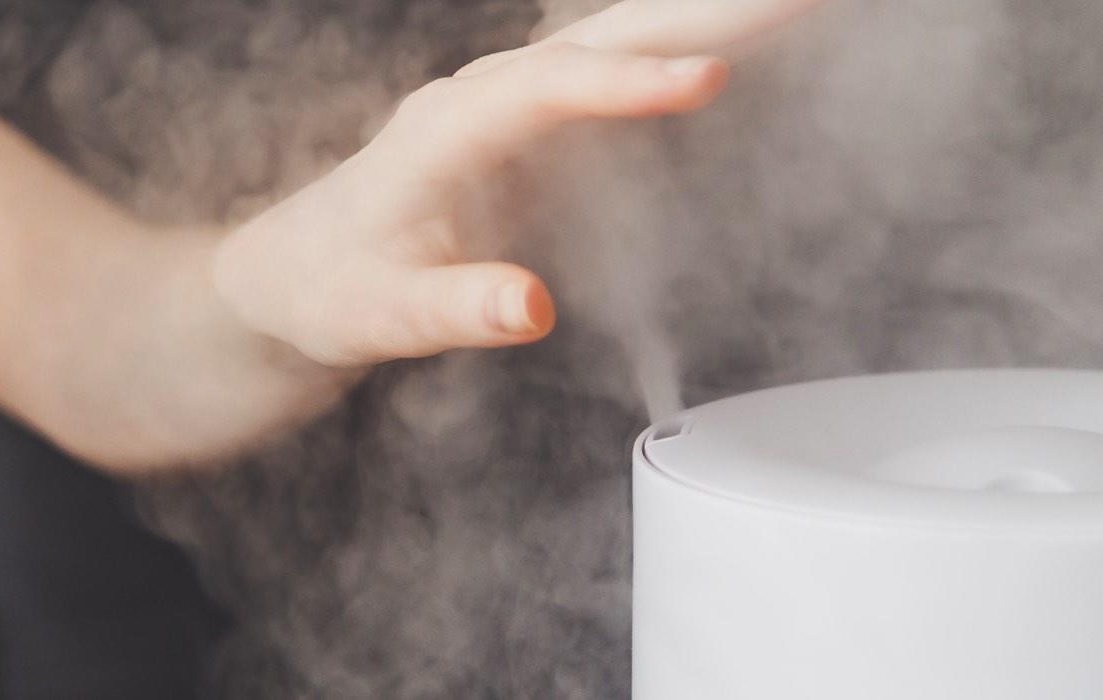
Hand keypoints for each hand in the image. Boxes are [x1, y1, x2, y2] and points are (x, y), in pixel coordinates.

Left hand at [213, 0, 822, 367]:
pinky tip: (744, 36)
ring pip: (619, 38)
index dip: (627, 83)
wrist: (296, 270)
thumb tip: (530, 308)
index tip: (707, 79)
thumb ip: (450, 310)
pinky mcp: (537, 123)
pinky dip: (687, 45)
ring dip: (707, 14)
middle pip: (600, 37)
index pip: (544, 90)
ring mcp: (513, 103)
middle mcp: (482, 99)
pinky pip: (622, 68)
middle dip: (700, 11)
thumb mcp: (377, 317)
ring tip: (806, 2)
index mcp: (442, 134)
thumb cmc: (332, 290)